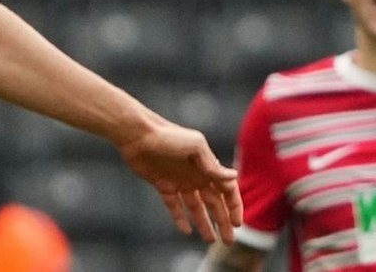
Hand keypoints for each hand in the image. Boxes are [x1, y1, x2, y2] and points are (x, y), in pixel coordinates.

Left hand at [116, 120, 244, 244]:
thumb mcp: (195, 146)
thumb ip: (212, 164)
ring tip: (211, 240)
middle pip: (214, 203)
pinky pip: (175, 206)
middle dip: (222, 221)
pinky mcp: (164, 185)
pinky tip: (186, 231)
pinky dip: (180, 219)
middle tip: (229, 240)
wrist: (138, 135)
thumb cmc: (168, 136)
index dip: (234, 206)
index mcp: (207, 166)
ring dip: (204, 223)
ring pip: (196, 208)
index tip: (237, 224)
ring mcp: (180, 181)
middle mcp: (196, 175)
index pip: (227, 189)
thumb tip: (233, 176)